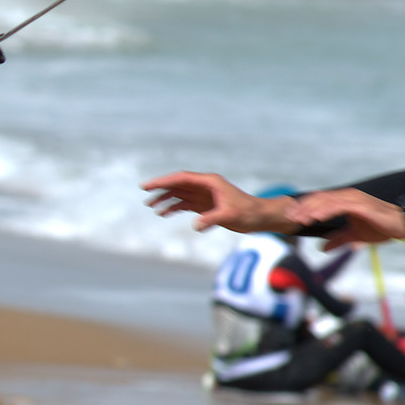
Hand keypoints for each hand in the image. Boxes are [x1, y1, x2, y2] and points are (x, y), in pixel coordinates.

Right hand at [142, 171, 295, 233]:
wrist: (260, 217)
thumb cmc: (248, 213)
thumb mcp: (230, 216)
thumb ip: (212, 219)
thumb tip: (195, 226)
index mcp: (210, 182)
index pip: (182, 178)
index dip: (164, 181)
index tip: (149, 186)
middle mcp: (205, 186)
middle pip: (178, 184)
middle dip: (161, 188)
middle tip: (144, 193)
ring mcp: (205, 196)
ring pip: (180, 194)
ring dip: (165, 199)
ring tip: (150, 207)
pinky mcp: (206, 205)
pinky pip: (185, 204)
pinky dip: (174, 208)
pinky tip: (164, 214)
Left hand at [289, 188, 404, 248]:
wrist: (402, 226)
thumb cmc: (381, 228)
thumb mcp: (355, 236)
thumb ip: (338, 240)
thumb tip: (322, 248)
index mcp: (345, 201)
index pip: (319, 202)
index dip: (304, 209)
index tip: (290, 218)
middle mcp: (348, 196)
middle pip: (319, 200)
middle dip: (302, 209)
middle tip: (287, 218)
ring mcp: (354, 199)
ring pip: (326, 202)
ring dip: (310, 210)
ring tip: (298, 219)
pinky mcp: (361, 205)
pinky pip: (339, 206)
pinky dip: (326, 211)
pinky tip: (316, 218)